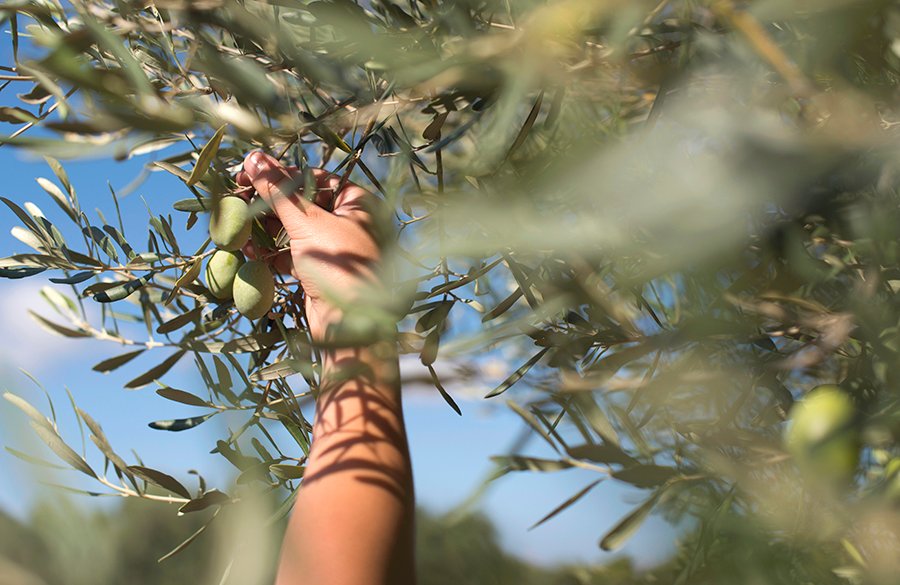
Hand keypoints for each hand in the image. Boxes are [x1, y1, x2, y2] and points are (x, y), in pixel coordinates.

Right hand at [238, 151, 380, 339]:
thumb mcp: (307, 223)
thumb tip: (254, 158)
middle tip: (235, 196)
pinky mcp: (319, 272)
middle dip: (267, 202)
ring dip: (264, 227)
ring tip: (236, 223)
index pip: (313, 178)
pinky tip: (246, 250)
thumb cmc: (339, 266)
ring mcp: (334, 250)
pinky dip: (270, 252)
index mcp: (358, 204)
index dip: (280, 174)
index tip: (247, 171)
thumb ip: (278, 191)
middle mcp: (349, 223)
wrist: (350, 326)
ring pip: (293, 230)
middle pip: (301, 203)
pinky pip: (291, 254)